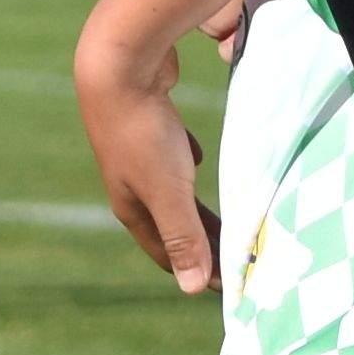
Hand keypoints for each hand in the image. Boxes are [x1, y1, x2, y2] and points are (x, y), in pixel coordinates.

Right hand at [82, 51, 211, 291]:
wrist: (117, 64)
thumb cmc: (142, 131)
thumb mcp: (168, 190)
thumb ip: (185, 236)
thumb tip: (195, 290)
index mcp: (132, 206)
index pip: (166, 252)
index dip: (196, 270)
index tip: (230, 284)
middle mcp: (130, 182)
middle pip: (171, 222)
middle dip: (202, 242)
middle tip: (236, 256)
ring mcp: (135, 151)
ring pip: (170, 188)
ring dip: (195, 206)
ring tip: (223, 215)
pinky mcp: (145, 122)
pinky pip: (170, 152)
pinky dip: (187, 163)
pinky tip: (198, 158)